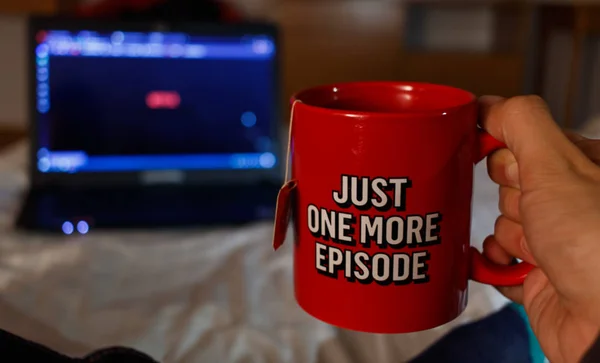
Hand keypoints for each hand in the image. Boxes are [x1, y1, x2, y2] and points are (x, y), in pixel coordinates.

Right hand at [480, 95, 599, 362]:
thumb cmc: (598, 248)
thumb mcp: (557, 165)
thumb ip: (522, 124)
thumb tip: (489, 103)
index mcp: (584, 170)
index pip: (525, 142)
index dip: (501, 148)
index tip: (479, 150)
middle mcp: (572, 206)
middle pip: (508, 185)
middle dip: (507, 199)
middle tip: (528, 211)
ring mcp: (556, 244)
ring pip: (501, 225)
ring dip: (503, 236)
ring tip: (528, 249)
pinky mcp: (538, 279)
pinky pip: (497, 263)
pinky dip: (491, 265)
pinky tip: (500, 267)